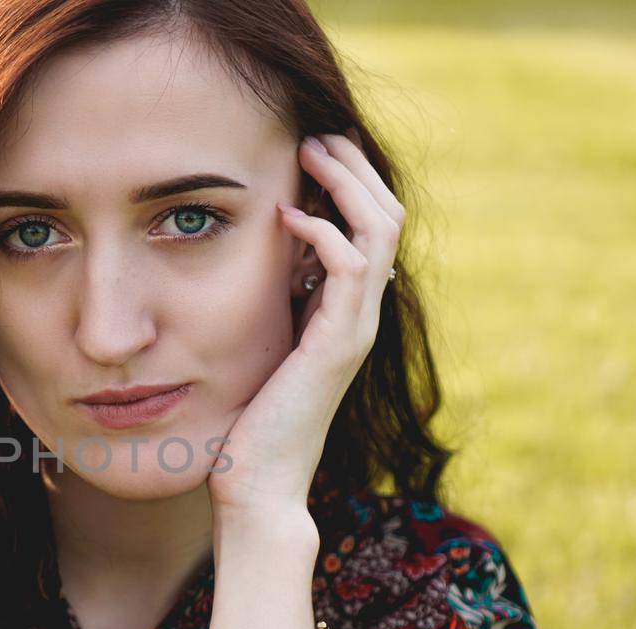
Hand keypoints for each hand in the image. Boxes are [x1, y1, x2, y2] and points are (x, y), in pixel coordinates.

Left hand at [207, 132, 405, 520]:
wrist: (258, 487)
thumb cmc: (249, 427)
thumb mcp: (261, 348)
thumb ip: (271, 308)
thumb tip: (256, 266)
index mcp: (345, 313)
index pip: (370, 228)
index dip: (350, 183)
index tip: (313, 150)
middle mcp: (361, 317)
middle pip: (386, 217)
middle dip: (355, 168)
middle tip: (317, 134)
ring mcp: (356, 330)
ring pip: (380, 230)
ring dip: (346, 183)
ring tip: (310, 152)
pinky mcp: (338, 345)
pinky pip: (352, 268)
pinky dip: (323, 232)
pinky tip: (288, 216)